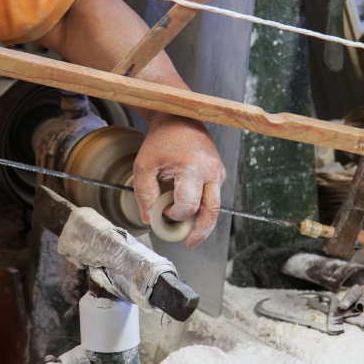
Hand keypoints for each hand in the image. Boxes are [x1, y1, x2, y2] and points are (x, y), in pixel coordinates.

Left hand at [133, 113, 225, 248]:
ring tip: (190, 235)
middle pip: (211, 212)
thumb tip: (150, 218)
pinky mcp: (219, 175)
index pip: (188, 205)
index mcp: (193, 168)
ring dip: (203, 223)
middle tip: (189, 243)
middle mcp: (212, 172)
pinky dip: (202, 208)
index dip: (173, 214)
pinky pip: (213, 198)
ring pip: (215, 208)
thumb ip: (145, 194)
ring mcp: (219, 173)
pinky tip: (190, 212)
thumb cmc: (162, 141)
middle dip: (200, 231)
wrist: (180, 119)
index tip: (162, 209)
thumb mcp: (144, 166)